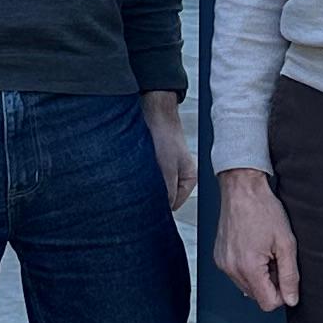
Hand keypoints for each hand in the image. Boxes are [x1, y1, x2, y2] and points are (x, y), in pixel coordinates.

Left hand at [143, 90, 196, 214]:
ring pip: (151, 187)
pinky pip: (144, 177)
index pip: (173, 205)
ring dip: (143, 185)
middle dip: (151, 196)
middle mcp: (177, 176)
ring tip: (137, 176)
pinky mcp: (151, 164)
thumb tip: (159, 211)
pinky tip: (134, 170)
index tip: (147, 205)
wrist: (154, 111)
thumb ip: (165, 192)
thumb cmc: (166, 135)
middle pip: (162, 197)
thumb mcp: (167, 169)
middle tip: (139, 192)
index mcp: (188, 179)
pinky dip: (138, 177)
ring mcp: (164, 170)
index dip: (160, 207)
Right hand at [214, 167, 301, 311]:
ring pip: (247, 286)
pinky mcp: (219, 257)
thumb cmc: (263, 210)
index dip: (282, 293)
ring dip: (259, 275)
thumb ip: (290, 276)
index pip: (268, 303)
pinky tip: (252, 247)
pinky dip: (247, 267)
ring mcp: (223, 263)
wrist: (242, 189)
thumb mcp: (286, 243)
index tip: (285, 275)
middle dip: (270, 282)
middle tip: (275, 257)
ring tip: (263, 250)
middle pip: (257, 296)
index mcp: (249, 267)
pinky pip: (237, 274)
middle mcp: (231, 269)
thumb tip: (291, 299)